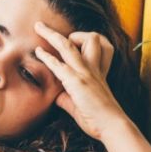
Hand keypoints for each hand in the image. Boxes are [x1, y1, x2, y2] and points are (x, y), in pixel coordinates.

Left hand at [33, 21, 128, 140]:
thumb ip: (67, 98)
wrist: (112, 126)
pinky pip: (60, 65)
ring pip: (68, 46)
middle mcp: (92, 68)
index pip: (92, 47)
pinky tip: (38, 52)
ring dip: (51, 35)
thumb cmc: (98, 119)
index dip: (77, 40)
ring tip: (38, 27)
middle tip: (41, 25)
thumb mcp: (80, 105)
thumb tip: (56, 96)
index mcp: (96, 72)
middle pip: (82, 39)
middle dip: (58, 32)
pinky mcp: (78, 83)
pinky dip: (48, 58)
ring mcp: (85, 74)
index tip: (61, 40)